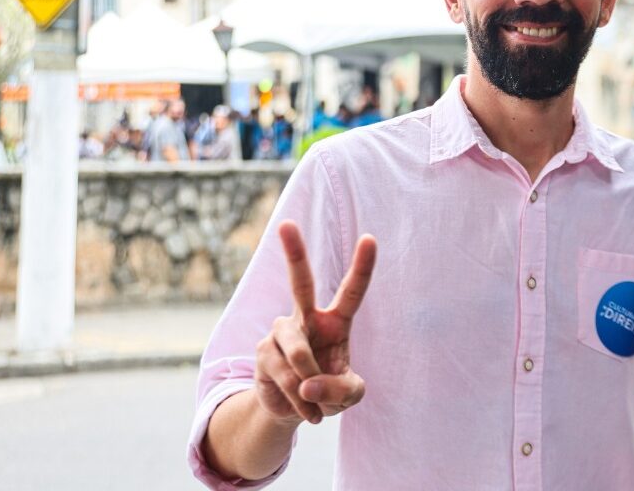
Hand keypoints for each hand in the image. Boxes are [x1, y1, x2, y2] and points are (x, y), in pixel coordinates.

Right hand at [254, 220, 375, 425]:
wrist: (295, 410)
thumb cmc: (329, 390)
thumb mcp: (350, 396)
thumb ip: (341, 390)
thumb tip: (307, 385)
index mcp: (335, 320)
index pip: (351, 291)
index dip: (362, 266)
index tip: (370, 238)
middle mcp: (305, 318)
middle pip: (300, 283)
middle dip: (293, 253)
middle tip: (286, 224)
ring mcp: (280, 333)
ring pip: (299, 354)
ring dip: (311, 383)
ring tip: (313, 397)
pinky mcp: (263, 353)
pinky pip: (287, 377)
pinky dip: (300, 401)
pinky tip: (304, 408)